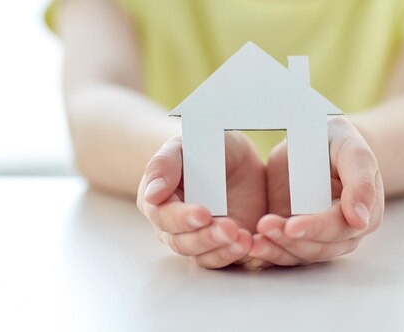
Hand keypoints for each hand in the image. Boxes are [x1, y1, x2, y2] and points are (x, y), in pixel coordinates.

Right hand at [137, 131, 266, 268]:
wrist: (235, 155)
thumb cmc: (203, 145)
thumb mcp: (184, 144)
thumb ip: (164, 164)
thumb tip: (152, 195)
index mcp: (159, 202)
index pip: (164, 217)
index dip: (182, 218)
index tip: (203, 213)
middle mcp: (174, 227)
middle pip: (183, 242)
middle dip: (207, 238)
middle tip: (229, 228)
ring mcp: (199, 238)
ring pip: (204, 256)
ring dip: (223, 250)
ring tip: (244, 239)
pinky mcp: (224, 245)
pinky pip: (227, 259)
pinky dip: (239, 255)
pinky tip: (252, 244)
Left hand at [248, 116, 383, 266]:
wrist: (317, 137)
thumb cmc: (340, 142)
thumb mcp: (354, 152)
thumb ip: (360, 182)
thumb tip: (360, 220)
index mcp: (365, 214)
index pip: (339, 228)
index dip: (315, 228)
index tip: (291, 226)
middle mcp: (344, 233)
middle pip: (317, 248)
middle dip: (289, 242)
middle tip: (263, 228)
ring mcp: (319, 236)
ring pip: (299, 255)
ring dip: (275, 251)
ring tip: (252, 242)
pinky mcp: (296, 235)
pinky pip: (283, 251)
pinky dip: (268, 251)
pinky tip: (251, 246)